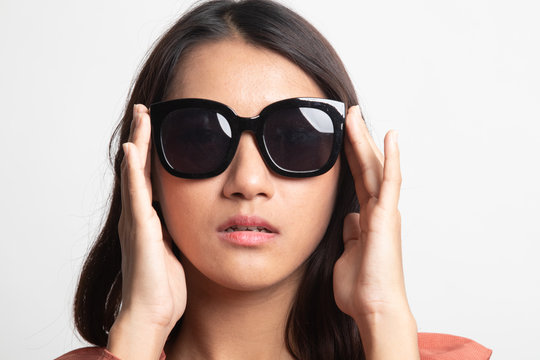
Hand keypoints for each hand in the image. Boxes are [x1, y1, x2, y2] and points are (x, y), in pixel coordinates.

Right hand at [109, 104, 186, 354]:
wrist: (152, 313)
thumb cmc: (164, 285)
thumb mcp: (176, 247)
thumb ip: (177, 227)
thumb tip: (194, 212)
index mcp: (148, 218)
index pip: (149, 175)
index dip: (151, 149)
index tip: (155, 123)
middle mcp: (138, 215)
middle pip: (138, 168)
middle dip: (142, 137)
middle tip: (145, 109)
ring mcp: (136, 222)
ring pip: (134, 175)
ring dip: (137, 144)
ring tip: (140, 117)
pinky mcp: (140, 232)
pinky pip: (135, 197)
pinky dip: (132, 173)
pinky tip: (131, 152)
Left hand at [333, 105, 409, 319]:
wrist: (373, 307)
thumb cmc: (361, 287)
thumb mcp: (346, 253)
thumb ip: (349, 234)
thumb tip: (349, 219)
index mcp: (366, 218)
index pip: (356, 178)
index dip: (349, 157)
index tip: (340, 136)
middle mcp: (377, 210)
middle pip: (365, 166)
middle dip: (356, 139)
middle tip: (348, 114)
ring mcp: (384, 211)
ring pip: (375, 166)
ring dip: (365, 139)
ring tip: (356, 114)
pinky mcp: (388, 216)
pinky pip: (390, 181)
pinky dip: (391, 157)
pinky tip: (389, 136)